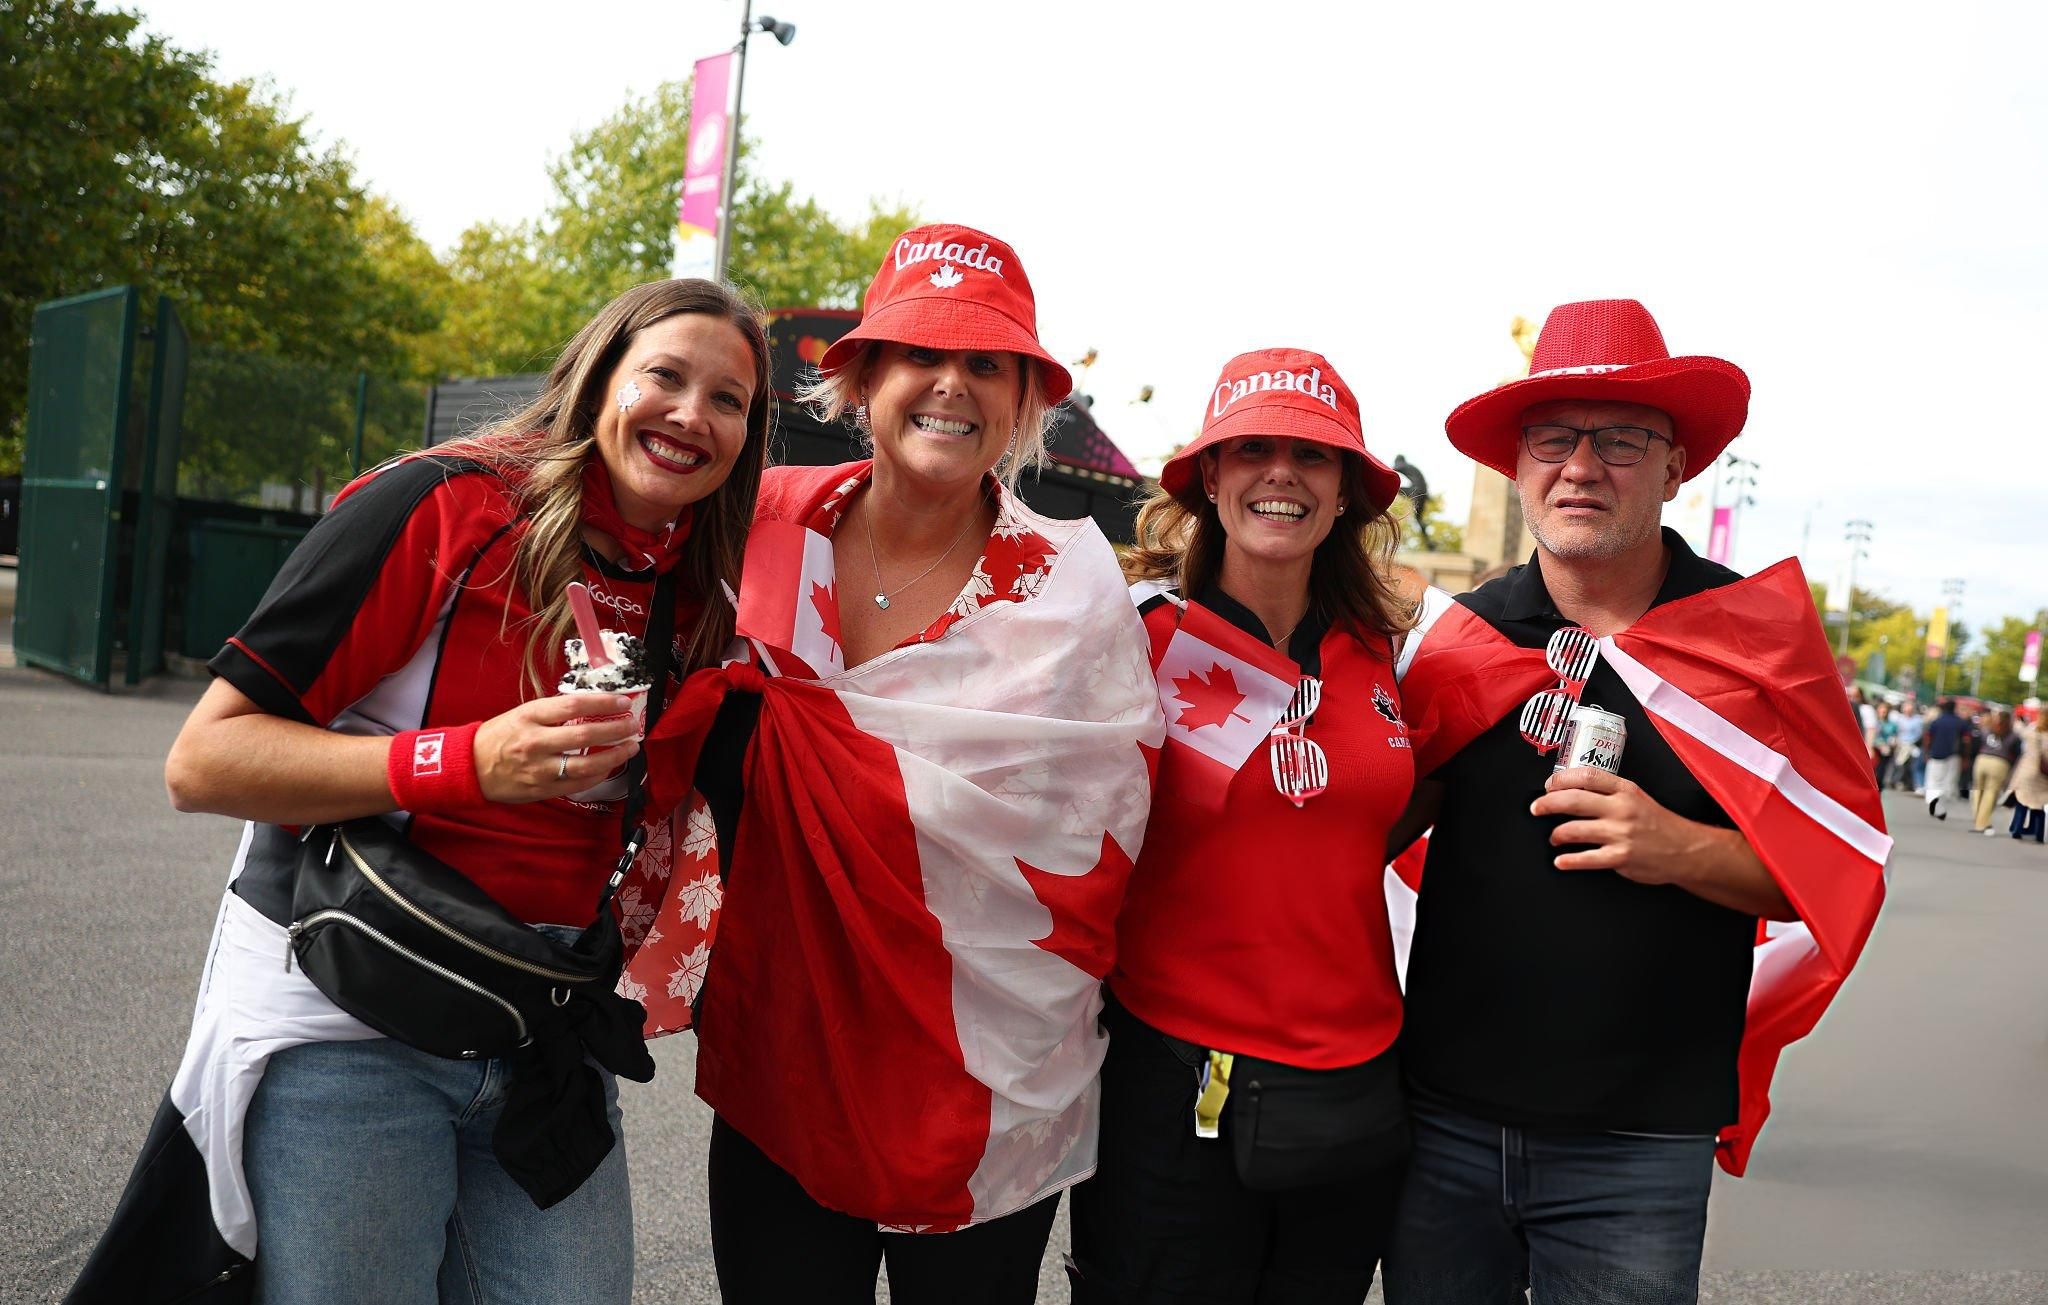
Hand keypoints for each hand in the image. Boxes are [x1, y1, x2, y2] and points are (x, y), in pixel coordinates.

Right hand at [474, 693, 640, 803]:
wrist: (469, 767)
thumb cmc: (500, 736)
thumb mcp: (522, 714)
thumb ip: (554, 712)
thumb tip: (594, 706)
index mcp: (529, 716)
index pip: (574, 705)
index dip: (603, 703)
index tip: (623, 702)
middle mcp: (535, 742)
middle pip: (585, 735)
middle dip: (616, 729)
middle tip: (632, 724)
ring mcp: (539, 769)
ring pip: (586, 764)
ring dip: (615, 756)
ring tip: (630, 747)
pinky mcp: (543, 789)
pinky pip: (579, 783)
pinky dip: (599, 774)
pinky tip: (610, 765)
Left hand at [1529, 766, 1699, 884]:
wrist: (1687, 849)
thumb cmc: (1659, 824)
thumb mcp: (1637, 797)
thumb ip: (1608, 792)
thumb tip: (1573, 789)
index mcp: (1624, 790)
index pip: (1586, 775)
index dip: (1561, 779)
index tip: (1549, 785)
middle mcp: (1621, 809)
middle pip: (1573, 800)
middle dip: (1547, 803)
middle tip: (1537, 808)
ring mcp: (1620, 834)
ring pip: (1573, 830)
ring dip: (1556, 834)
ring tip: (1554, 837)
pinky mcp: (1620, 857)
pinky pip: (1585, 859)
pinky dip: (1568, 861)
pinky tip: (1561, 860)